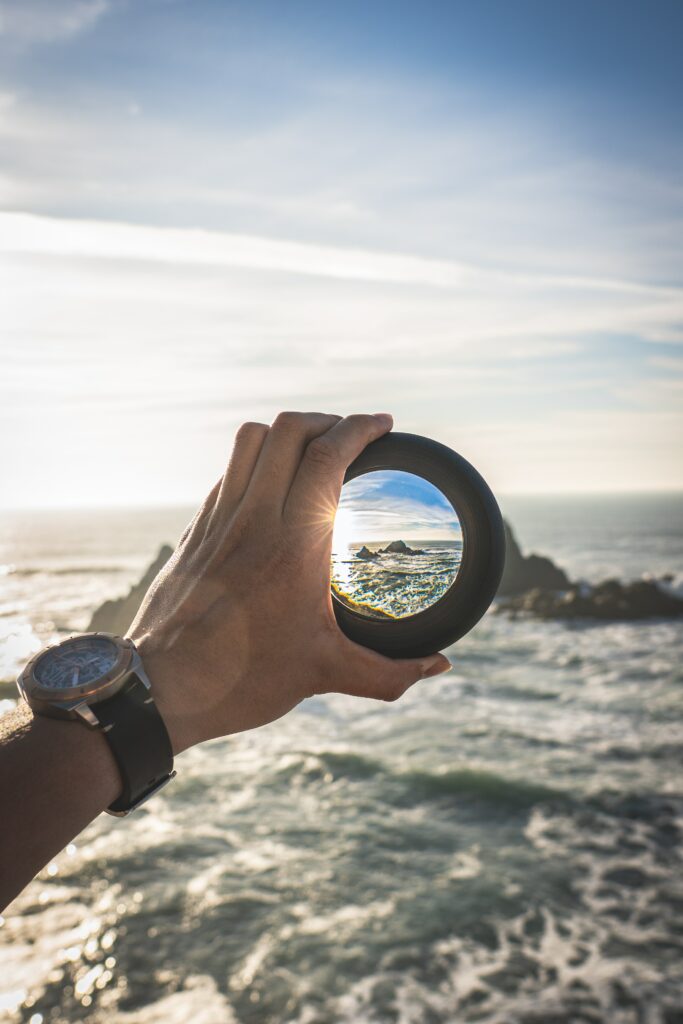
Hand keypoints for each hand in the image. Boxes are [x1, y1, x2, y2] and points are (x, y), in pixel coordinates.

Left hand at [129, 412, 450, 754]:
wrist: (163, 689)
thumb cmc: (244, 679)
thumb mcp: (325, 675)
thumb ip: (389, 673)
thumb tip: (439, 667)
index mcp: (294, 546)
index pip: (327, 456)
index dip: (359, 427)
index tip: (384, 425)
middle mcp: (254, 520)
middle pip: (289, 430)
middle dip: (327, 420)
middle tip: (351, 435)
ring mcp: (219, 519)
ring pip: (251, 439)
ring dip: (287, 430)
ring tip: (312, 445)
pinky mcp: (197, 529)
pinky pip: (228, 471)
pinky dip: (256, 460)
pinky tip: (272, 483)